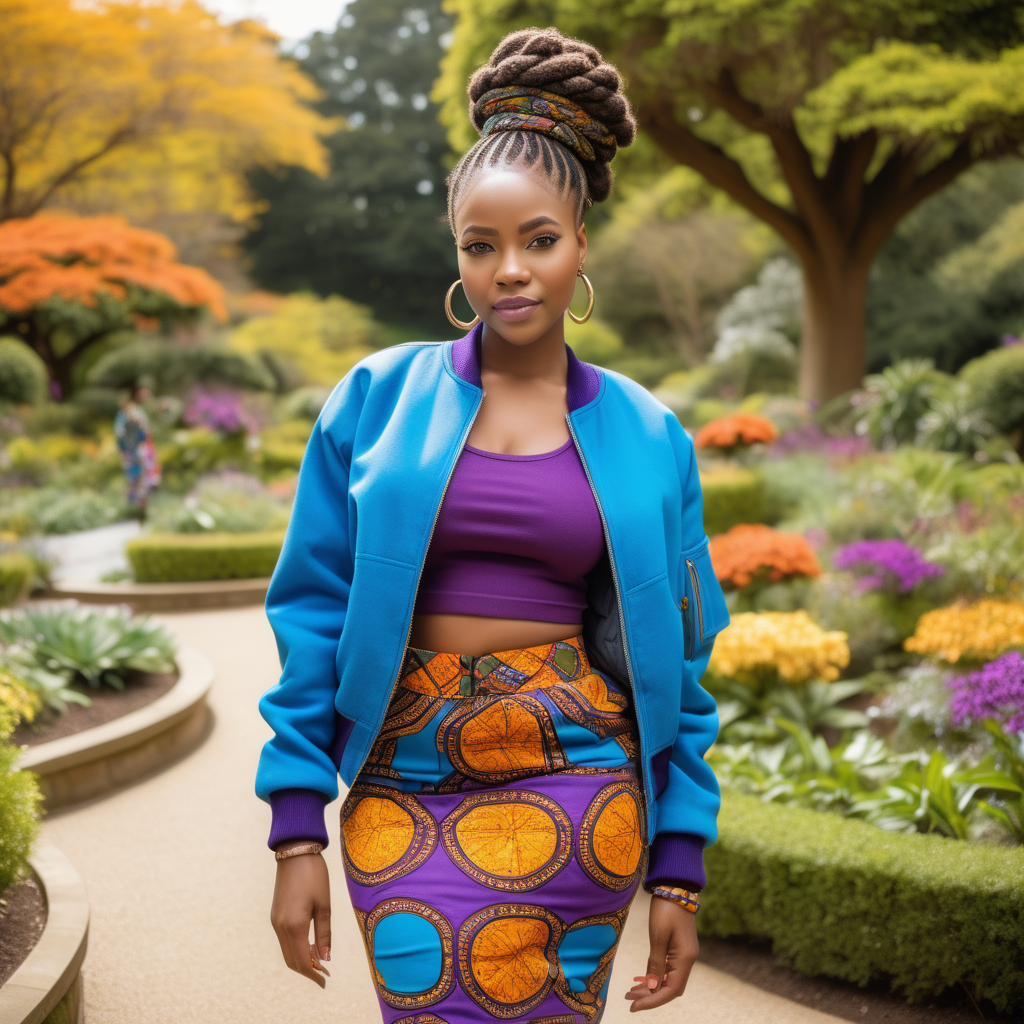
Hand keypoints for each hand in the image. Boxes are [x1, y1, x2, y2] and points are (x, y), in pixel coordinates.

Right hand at [270, 844, 331, 987]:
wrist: (295, 852)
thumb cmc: (314, 875)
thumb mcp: (324, 904)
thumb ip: (324, 933)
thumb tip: (325, 957)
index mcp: (294, 925)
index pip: (302, 960)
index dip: (314, 974)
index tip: (326, 980)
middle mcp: (280, 927)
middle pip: (292, 960)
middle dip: (307, 970)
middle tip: (325, 974)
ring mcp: (275, 921)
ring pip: (287, 951)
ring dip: (301, 959)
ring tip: (320, 960)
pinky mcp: (275, 915)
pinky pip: (284, 940)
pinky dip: (296, 948)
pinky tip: (310, 944)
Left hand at [625, 896, 698, 1010]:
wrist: (674, 887)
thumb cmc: (666, 909)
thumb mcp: (658, 936)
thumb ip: (655, 962)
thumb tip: (652, 987)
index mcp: (685, 958)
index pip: (671, 990)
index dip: (653, 1001)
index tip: (634, 1006)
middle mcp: (687, 960)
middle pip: (670, 988)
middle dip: (650, 996)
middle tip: (628, 999)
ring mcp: (683, 955)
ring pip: (668, 980)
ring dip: (651, 987)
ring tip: (630, 992)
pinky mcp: (678, 949)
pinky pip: (667, 970)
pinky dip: (654, 976)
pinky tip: (640, 979)